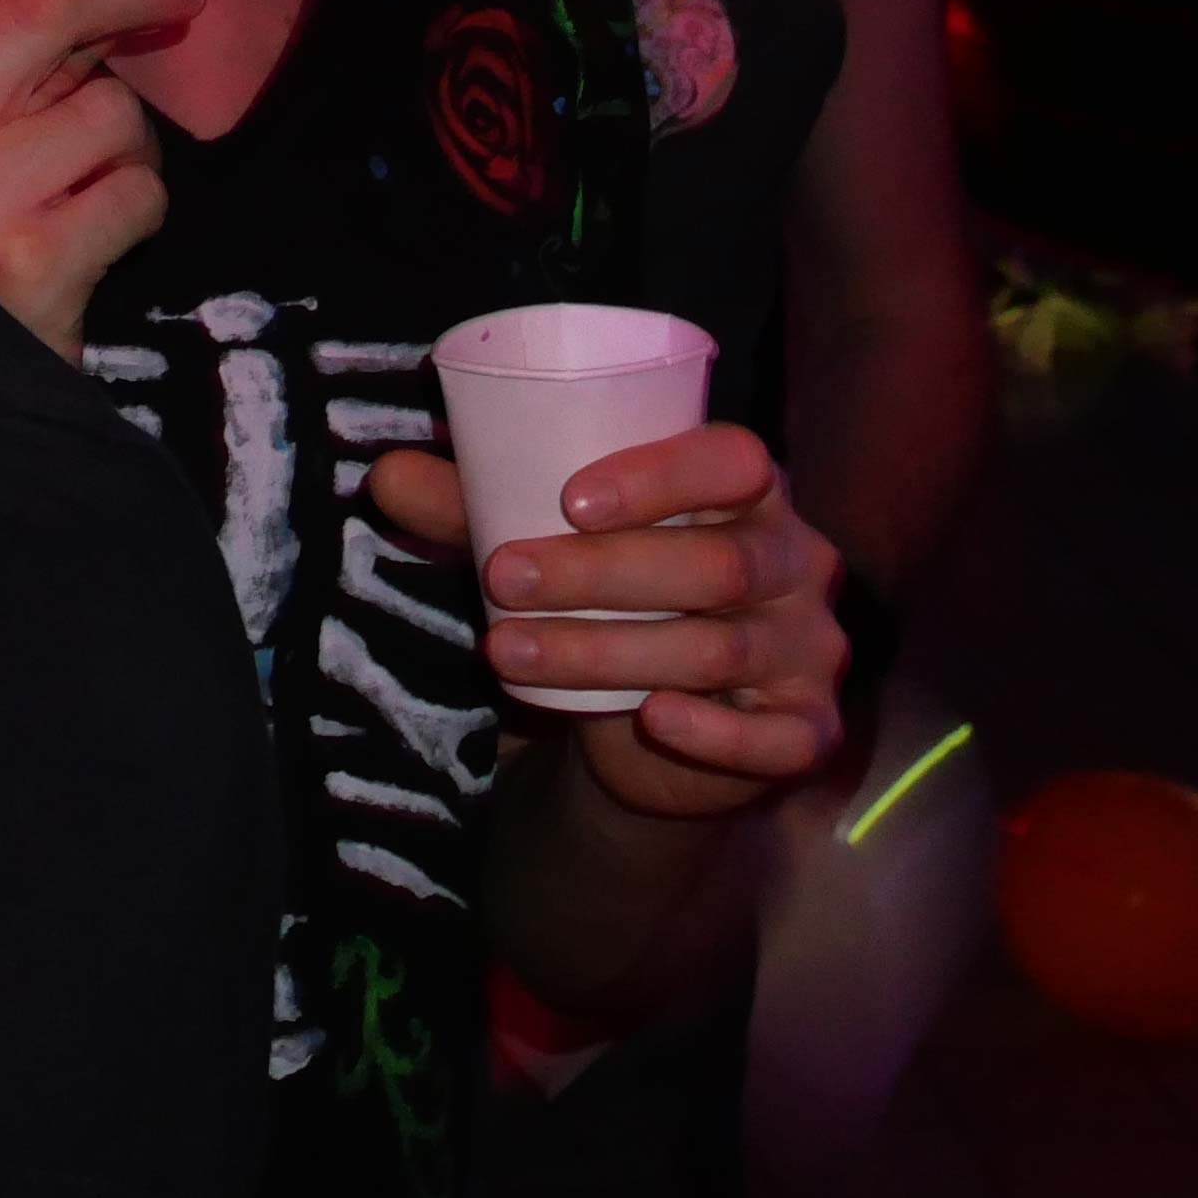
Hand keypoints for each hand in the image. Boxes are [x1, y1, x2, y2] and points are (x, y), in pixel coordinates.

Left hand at [368, 423, 844, 817]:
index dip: (660, 475)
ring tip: (508, 650)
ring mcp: (811, 647)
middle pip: (714, 563)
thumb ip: (474, 507)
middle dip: (598, 573)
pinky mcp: (808, 728)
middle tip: (502, 577)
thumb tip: (385, 473)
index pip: (733, 460)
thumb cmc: (608, 596)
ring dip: (606, 650)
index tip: (566, 499)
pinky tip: (651, 717)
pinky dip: (716, 731)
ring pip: (715, 648)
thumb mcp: (546, 543)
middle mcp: (796, 562)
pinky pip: (777, 736)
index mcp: (748, 492)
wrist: (653, 724)